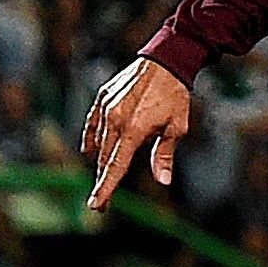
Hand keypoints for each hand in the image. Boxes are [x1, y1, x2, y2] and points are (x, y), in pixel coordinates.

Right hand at [79, 56, 193, 211]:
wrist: (165, 61)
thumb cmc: (175, 96)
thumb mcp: (177, 127)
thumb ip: (164, 154)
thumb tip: (163, 181)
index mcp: (133, 129)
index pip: (116, 166)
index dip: (105, 188)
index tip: (96, 205)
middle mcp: (115, 120)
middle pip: (104, 159)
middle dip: (103, 181)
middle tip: (103, 203)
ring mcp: (106, 108)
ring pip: (98, 142)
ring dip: (101, 160)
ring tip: (104, 177)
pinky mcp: (102, 97)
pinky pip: (92, 123)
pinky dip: (92, 138)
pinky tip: (90, 149)